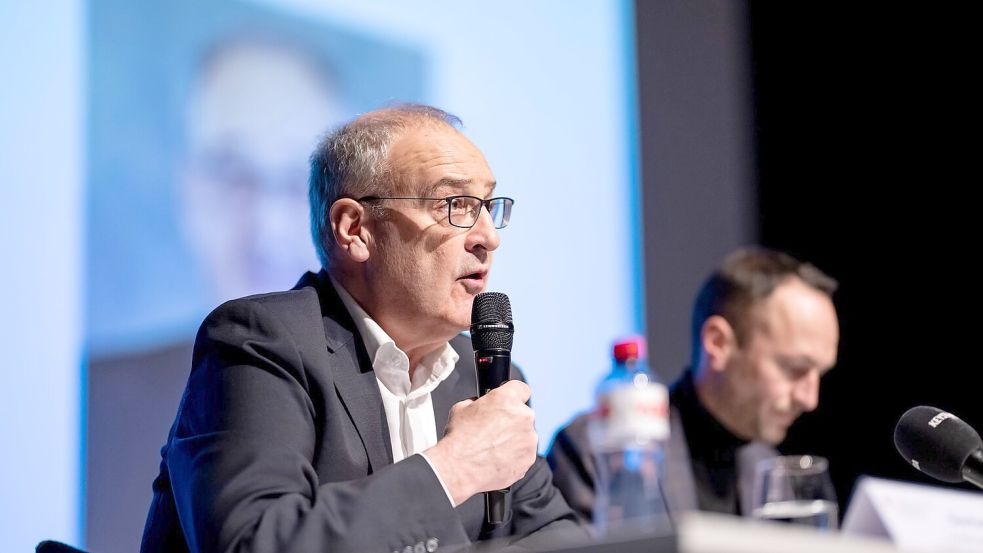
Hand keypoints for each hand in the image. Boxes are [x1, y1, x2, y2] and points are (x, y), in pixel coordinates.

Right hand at [424, 380, 537, 505]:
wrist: (459, 469)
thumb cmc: (458, 440)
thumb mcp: (462, 407)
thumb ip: (479, 402)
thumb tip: (482, 403)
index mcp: (507, 399)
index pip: (522, 389)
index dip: (514, 396)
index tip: (511, 402)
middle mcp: (522, 416)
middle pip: (523, 414)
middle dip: (511, 421)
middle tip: (494, 431)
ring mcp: (528, 439)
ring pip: (525, 435)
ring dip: (514, 439)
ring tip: (493, 448)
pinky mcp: (529, 458)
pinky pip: (525, 453)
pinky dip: (515, 456)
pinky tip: (497, 458)